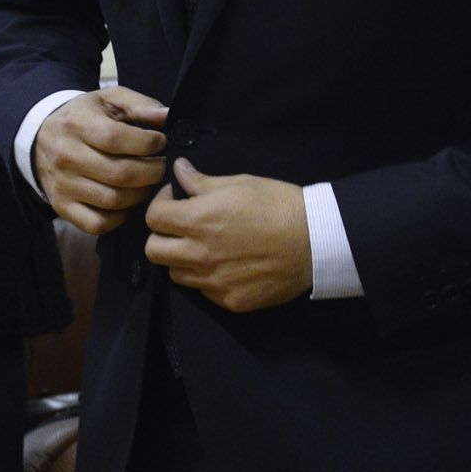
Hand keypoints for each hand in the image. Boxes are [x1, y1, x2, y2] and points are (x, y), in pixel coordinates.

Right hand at [34, 86, 168, 235]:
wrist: (40, 139)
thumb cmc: (84, 117)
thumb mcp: (109, 100)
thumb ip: (140, 105)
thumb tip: (167, 116)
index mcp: (78, 125)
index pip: (116, 139)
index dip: (148, 143)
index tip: (161, 142)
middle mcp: (67, 156)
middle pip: (120, 174)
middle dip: (152, 172)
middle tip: (162, 166)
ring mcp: (63, 185)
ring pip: (113, 200)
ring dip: (140, 195)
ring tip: (147, 182)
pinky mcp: (62, 206)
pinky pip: (96, 224)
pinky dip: (118, 218)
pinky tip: (126, 202)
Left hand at [143, 159, 312, 312]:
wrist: (317, 240)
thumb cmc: (279, 204)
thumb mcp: (240, 183)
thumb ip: (202, 182)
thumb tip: (179, 171)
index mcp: (199, 220)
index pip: (153, 217)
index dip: (160, 204)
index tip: (175, 200)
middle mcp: (200, 254)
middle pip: (153, 251)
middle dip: (162, 236)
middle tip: (182, 227)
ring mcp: (214, 282)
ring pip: (175, 274)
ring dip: (182, 259)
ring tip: (204, 247)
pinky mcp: (230, 300)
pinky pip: (204, 291)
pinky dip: (208, 278)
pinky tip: (228, 264)